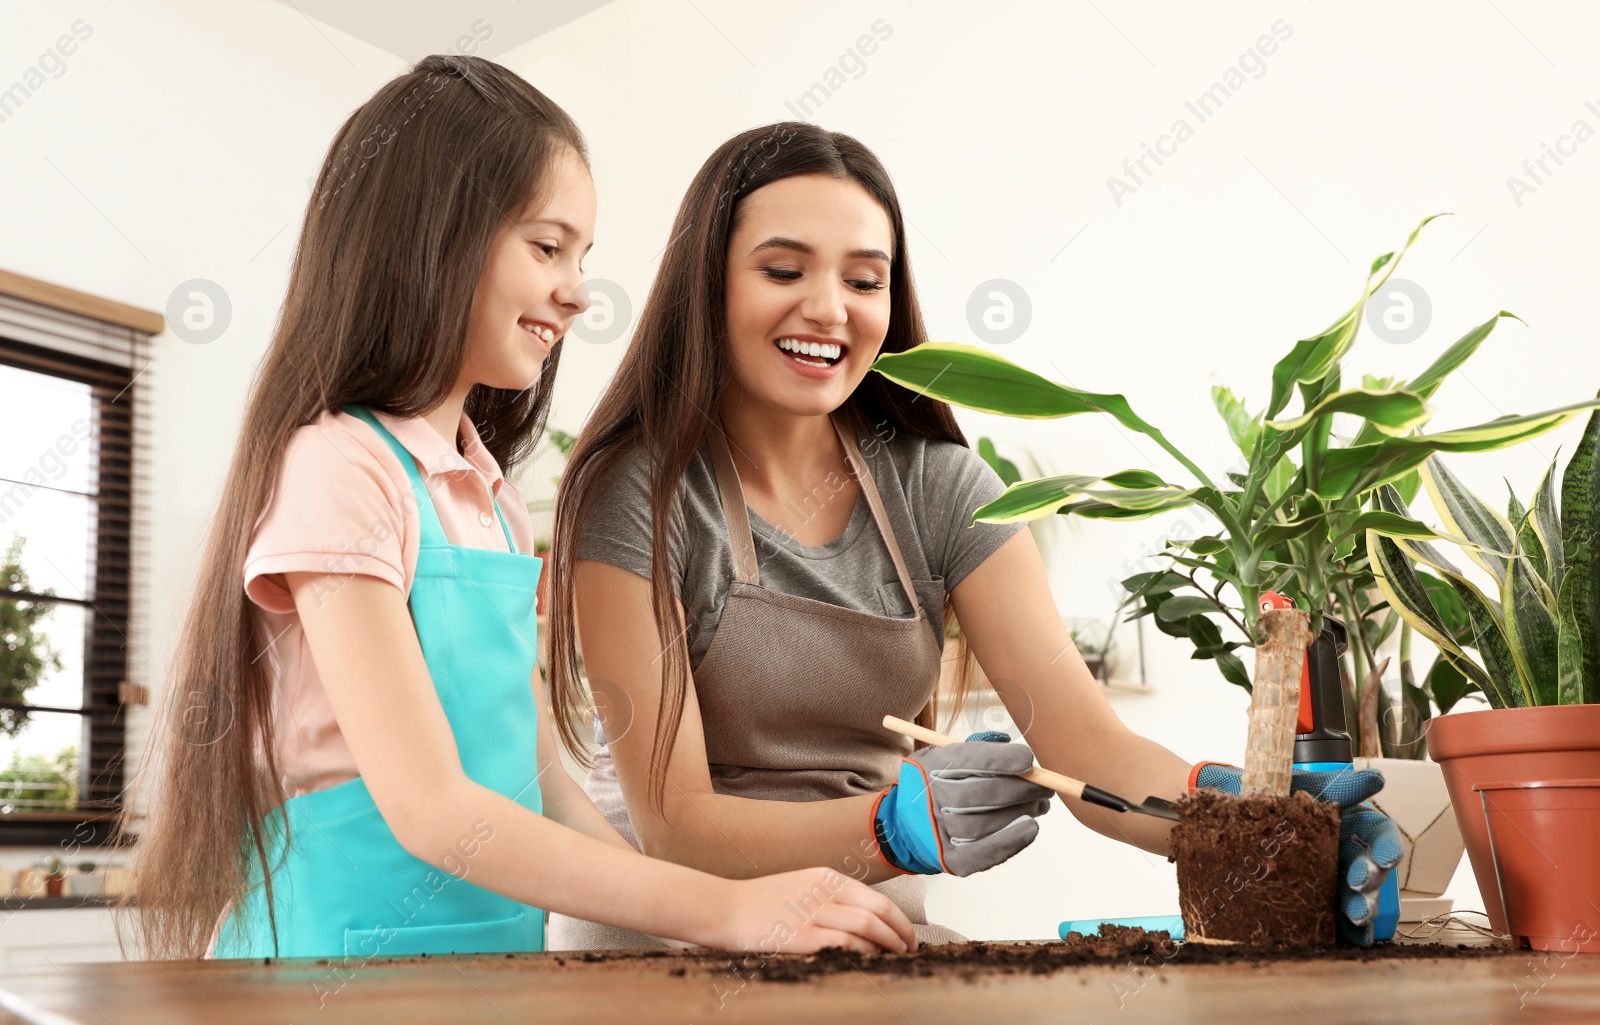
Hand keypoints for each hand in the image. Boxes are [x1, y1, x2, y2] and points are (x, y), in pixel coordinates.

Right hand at [709, 868, 918, 953]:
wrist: (722, 908)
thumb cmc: (759, 903)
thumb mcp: (800, 888)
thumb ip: (830, 899)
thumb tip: (864, 921)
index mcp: (825, 877)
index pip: (875, 897)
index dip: (898, 918)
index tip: (907, 934)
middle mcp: (823, 891)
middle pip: (878, 910)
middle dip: (901, 932)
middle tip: (910, 948)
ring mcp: (812, 913)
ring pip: (867, 926)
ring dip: (889, 944)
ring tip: (896, 957)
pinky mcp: (801, 936)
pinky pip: (844, 944)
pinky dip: (864, 953)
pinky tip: (871, 962)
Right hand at [872, 732, 1053, 876]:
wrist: (906, 823)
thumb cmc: (939, 784)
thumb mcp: (947, 757)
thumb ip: (980, 752)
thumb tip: (1022, 759)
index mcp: (933, 767)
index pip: (970, 761)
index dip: (1003, 760)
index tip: (1028, 760)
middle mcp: (933, 800)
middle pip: (983, 794)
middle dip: (1022, 788)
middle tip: (1045, 785)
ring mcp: (940, 832)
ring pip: (987, 823)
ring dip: (1022, 812)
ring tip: (1040, 804)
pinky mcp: (951, 860)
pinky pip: (983, 853)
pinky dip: (1011, 841)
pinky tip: (1030, 828)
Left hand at [1191, 762, 1402, 945]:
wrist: (1216, 816)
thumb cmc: (1256, 796)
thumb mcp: (1286, 784)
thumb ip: (1330, 784)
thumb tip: (1374, 780)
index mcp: (1341, 819)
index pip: (1375, 832)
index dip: (1385, 845)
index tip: (1385, 857)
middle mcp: (1340, 848)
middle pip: (1370, 866)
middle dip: (1370, 877)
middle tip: (1358, 883)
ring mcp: (1326, 875)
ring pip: (1358, 894)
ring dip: (1362, 905)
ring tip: (1355, 914)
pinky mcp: (1312, 899)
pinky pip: (1337, 918)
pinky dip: (1350, 930)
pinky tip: (1353, 937)